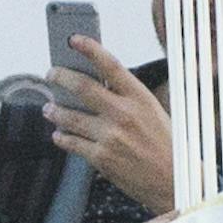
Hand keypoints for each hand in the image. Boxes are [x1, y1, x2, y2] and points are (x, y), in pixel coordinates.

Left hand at [44, 37, 175, 215]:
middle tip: (51, 74)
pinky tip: (59, 135)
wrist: (173, 183)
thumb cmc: (166, 147)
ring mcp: (111, 136)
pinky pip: (72, 143)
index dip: (90, 48)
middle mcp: (124, 114)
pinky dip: (62, 137)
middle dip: (60, 76)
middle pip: (82, 87)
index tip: (74, 39)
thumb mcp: (153, 114)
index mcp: (140, 98)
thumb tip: (96, 87)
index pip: (111, 65)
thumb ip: (127, 100)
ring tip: (48, 108)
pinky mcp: (101, 158)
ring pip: (70, 116)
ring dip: (55, 110)